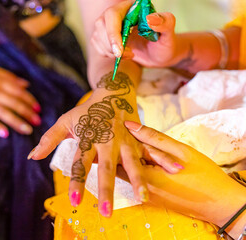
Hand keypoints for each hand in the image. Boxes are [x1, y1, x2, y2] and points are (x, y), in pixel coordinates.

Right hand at [0, 62, 40, 136]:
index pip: (18, 91)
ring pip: (3, 112)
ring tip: (27, 130)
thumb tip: (26, 84)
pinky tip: (5, 134)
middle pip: (13, 103)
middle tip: (37, 121)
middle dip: (27, 113)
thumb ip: (8, 77)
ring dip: (17, 122)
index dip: (29, 100)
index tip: (38, 108)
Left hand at [28, 78, 181, 216]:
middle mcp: (107, 140)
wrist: (112, 93)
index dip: (76, 182)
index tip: (74, 202)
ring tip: (143, 198)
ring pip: (133, 161)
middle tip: (107, 212)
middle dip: (107, 189)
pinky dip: (164, 160)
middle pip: (106, 167)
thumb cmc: (86, 112)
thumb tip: (32, 157)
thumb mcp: (65, 121)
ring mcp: (125, 139)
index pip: (79, 163)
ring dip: (139, 180)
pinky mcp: (139, 137)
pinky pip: (152, 150)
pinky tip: (177, 171)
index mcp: (88, 138)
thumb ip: (49, 140)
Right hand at [91, 0, 177, 67]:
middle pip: (100, 25)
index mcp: (132, 7)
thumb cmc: (166, 43)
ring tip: (130, 54)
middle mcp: (119, 14)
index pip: (113, 15)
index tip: (119, 51)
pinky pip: (97, 45)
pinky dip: (107, 54)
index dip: (112, 33)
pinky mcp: (106, 38)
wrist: (160, 55)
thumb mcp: (169, 34)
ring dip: (110, 51)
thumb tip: (151, 18)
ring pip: (97, 36)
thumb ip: (165, 23)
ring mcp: (111, 26)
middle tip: (127, 55)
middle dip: (110, 44)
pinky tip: (122, 55)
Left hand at [121, 121, 245, 228]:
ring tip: (138, 142)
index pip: (118, 158)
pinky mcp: (154, 199)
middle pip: (122, 166)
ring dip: (134, 157)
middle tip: (127, 133)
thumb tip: (129, 125)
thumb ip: (153, 138)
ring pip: (131, 172)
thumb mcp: (180, 151)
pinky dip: (143, 166)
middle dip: (123, 149)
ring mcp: (147, 197)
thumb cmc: (204, 175)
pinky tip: (150, 157)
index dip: (118, 141)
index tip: (118, 128)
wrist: (221, 205)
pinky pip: (141, 179)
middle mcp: (142, 190)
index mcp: (145, 178)